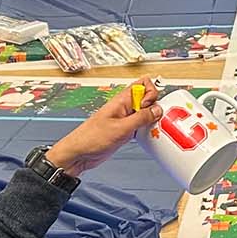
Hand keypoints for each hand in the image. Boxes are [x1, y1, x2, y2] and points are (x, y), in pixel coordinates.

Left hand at [45, 75, 160, 174]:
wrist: (79, 154)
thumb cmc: (90, 138)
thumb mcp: (120, 128)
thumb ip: (141, 118)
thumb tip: (157, 109)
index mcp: (121, 100)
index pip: (143, 84)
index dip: (151, 94)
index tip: (149, 108)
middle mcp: (124, 108)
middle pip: (147, 99)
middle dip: (154, 109)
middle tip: (152, 121)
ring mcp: (125, 119)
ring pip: (145, 113)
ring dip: (151, 121)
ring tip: (150, 130)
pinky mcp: (125, 130)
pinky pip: (140, 126)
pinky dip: (146, 130)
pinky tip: (145, 137)